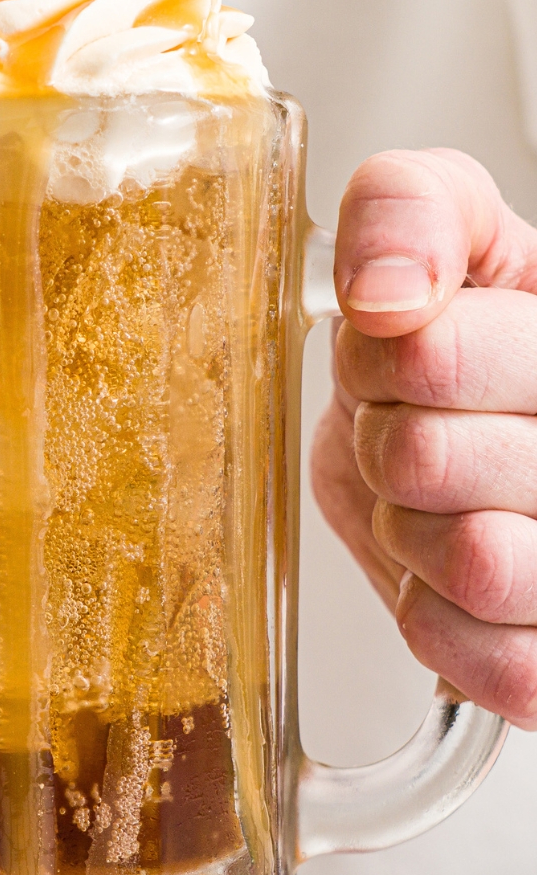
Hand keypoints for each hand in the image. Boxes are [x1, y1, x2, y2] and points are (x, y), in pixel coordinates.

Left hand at [311, 147, 536, 728]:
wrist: (464, 439)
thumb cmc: (473, 341)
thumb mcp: (452, 233)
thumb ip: (410, 209)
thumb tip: (385, 293)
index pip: (429, 356)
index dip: (377, 358)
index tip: (405, 346)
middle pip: (428, 461)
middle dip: (386, 440)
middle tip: (417, 430)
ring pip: (474, 563)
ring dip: (410, 530)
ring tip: (438, 502)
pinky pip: (496, 665)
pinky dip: (438, 619)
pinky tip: (450, 573)